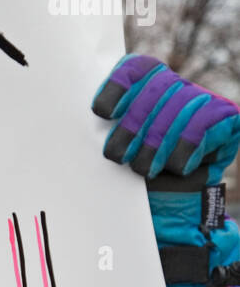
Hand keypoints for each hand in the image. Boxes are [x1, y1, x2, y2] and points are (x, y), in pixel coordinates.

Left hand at [92, 56, 239, 286]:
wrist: (173, 217)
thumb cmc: (136, 187)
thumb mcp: (114, 158)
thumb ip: (102, 134)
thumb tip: (64, 120)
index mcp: (147, 88)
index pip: (135, 69)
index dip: (118, 85)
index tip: (102, 113)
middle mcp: (176, 88)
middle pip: (155, 88)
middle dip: (134, 124)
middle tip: (118, 156)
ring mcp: (202, 101)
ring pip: (179, 105)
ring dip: (157, 142)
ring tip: (145, 169)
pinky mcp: (226, 118)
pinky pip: (204, 122)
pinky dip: (186, 146)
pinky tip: (176, 167)